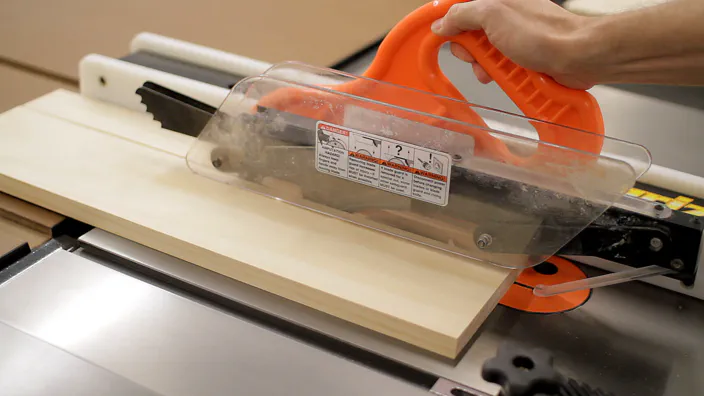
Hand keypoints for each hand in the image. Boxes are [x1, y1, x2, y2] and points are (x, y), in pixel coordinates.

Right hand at [431, 0, 594, 88]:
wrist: (577, 56)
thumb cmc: (542, 33)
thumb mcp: (492, 15)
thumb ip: (462, 15)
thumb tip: (441, 23)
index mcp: (496, 0)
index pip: (461, 9)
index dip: (449, 24)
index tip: (440, 38)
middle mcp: (505, 16)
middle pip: (470, 34)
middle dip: (469, 50)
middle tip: (475, 57)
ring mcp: (515, 37)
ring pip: (485, 53)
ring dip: (483, 66)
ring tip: (492, 72)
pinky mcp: (524, 57)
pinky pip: (501, 67)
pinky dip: (499, 74)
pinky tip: (503, 78)